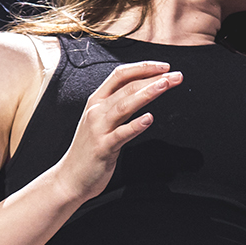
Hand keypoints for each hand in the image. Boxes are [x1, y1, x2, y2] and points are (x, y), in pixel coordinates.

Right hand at [54, 59, 179, 201]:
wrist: (70, 178)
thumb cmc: (89, 149)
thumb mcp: (101, 121)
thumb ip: (118, 105)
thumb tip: (142, 91)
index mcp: (97, 101)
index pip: (120, 75)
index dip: (142, 67)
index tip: (164, 66)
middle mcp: (96, 111)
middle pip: (127, 87)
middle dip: (153, 78)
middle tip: (175, 75)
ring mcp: (99, 129)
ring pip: (124, 105)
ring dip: (146, 93)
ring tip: (165, 85)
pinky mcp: (103, 148)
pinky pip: (121, 134)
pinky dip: (135, 125)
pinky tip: (149, 119)